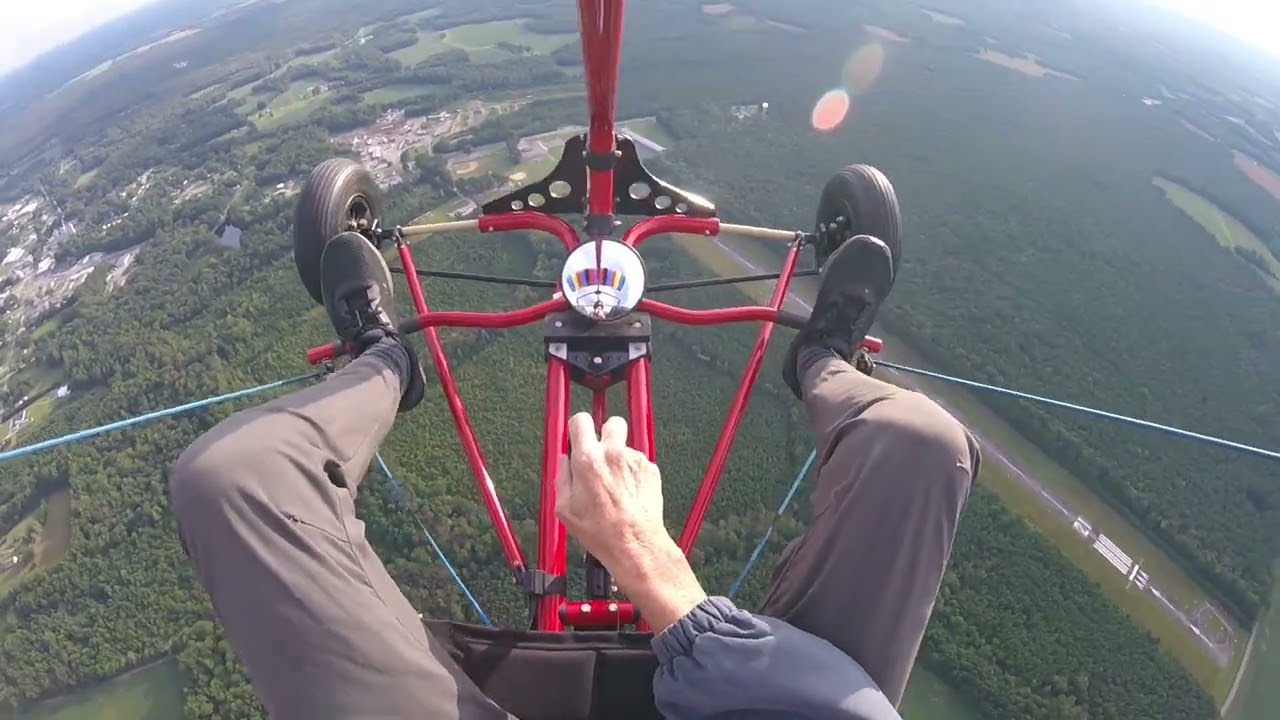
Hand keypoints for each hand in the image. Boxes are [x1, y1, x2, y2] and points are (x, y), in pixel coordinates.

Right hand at [555, 412, 668, 574]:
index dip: (577, 428)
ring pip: (626, 446)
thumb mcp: (565, 508)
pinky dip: (633, 473)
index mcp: (588, 459)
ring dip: (619, 458)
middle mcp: (613, 453)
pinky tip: (628, 493)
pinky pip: (639, 463)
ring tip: (615, 486)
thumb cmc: (601, 531)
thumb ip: (562, 477)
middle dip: (605, 433)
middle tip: (600, 453)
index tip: (578, 437)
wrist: (635, 543)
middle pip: (611, 422)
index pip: (580, 421)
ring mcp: (635, 460)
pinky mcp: (650, 470)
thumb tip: (563, 463)